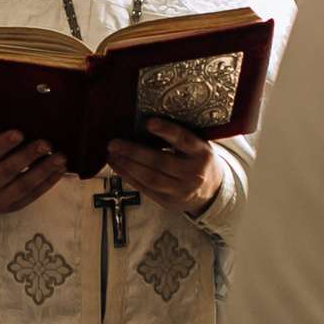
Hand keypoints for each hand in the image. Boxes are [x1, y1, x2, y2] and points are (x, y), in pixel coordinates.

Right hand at [0, 130, 67, 215]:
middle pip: (7, 171)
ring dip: (44, 170)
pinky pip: (32, 196)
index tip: (19, 133)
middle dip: (28, 156)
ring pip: (23, 186)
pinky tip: (59, 170)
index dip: (2, 144)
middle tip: (45, 143)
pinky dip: (48, 183)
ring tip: (60, 158)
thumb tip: (18, 131)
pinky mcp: (11, 208)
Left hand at [104, 119, 222, 217]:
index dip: (166, 131)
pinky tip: (117, 166)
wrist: (211, 191)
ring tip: (112, 154)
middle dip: (134, 152)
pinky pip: (144, 189)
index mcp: (202, 153)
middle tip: (114, 142)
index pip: (183, 140)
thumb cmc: (197, 160)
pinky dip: (128, 176)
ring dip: (127, 165)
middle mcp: (194, 174)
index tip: (149, 122)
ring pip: (150, 178)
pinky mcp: (168, 201)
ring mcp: (181, 190)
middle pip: (161, 162)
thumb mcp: (197, 146)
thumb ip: (178, 137)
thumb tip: (144, 122)